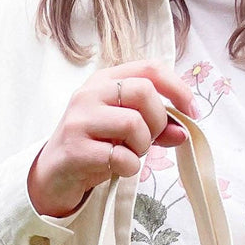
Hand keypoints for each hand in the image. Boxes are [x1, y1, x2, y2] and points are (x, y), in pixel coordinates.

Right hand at [27, 62, 197, 218]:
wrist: (53, 176)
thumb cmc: (93, 149)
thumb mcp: (124, 133)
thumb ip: (154, 128)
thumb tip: (183, 132)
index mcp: (105, 81)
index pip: (150, 69)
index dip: (177, 88)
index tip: (191, 111)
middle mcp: (90, 94)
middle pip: (144, 92)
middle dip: (157, 121)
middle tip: (148, 141)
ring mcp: (80, 120)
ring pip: (133, 124)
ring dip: (142, 147)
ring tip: (130, 156)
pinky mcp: (75, 150)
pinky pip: (120, 156)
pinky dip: (129, 167)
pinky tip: (118, 169)